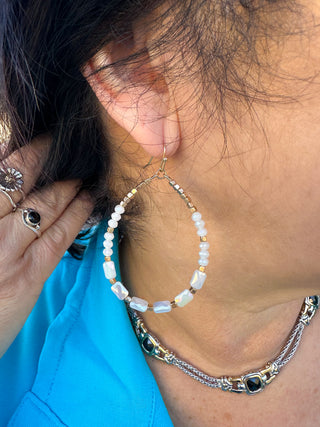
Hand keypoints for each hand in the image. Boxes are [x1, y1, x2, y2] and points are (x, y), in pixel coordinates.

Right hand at [0, 138, 93, 356]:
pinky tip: (89, 197)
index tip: (43, 136)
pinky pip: (59, 236)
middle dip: (46, 154)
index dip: (23, 149)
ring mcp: (5, 253)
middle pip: (19, 179)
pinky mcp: (28, 276)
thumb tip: (7, 161)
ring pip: (44, 204)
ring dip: (68, 182)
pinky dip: (77, 213)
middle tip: (65, 140)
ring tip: (85, 166)